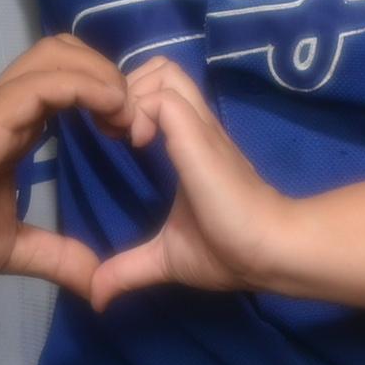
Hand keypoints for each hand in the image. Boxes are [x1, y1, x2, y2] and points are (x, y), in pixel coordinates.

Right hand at [0, 35, 132, 299]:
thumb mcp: (7, 247)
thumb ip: (54, 255)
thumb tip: (97, 281)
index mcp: (12, 122)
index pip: (64, 76)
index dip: (103, 91)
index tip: (130, 132)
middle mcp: (6, 102)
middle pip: (64, 50)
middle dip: (107, 72)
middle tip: (131, 120)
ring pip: (57, 54)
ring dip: (102, 75)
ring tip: (125, 116)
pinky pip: (45, 82)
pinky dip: (85, 86)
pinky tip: (110, 112)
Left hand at [90, 57, 291, 311]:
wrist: (269, 252)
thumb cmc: (226, 249)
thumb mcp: (165, 256)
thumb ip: (129, 268)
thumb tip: (95, 298)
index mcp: (188, 141)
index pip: (156, 86)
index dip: (129, 102)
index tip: (115, 139)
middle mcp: (194, 123)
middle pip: (158, 66)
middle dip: (127, 88)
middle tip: (116, 130)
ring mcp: (199, 124)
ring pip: (162, 70)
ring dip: (134, 93)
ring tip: (129, 134)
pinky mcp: (198, 134)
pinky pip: (161, 97)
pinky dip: (140, 111)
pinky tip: (137, 144)